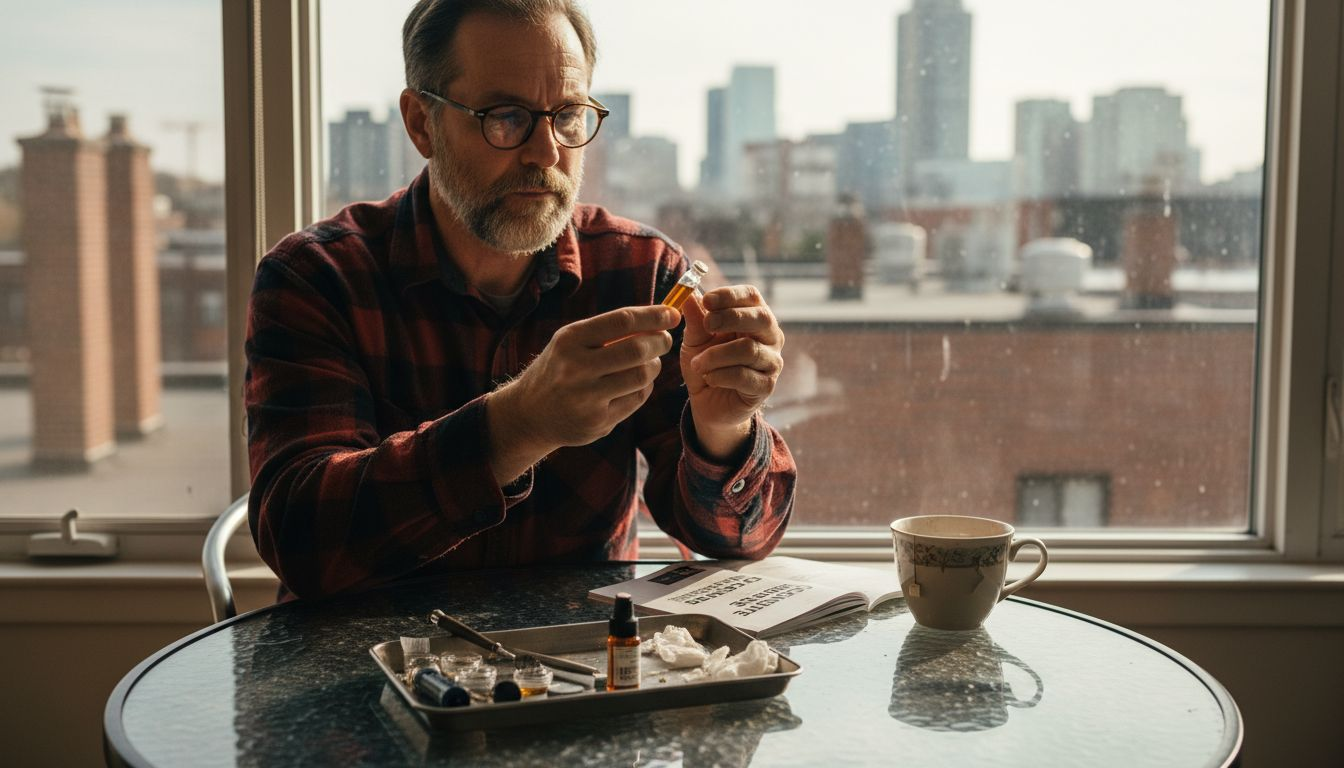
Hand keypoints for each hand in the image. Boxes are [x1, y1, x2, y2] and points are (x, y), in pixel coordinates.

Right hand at [489, 305, 678, 471]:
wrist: (529, 414)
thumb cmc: (560, 368)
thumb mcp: (571, 342)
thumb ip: (609, 330)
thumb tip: (660, 317)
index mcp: (569, 340)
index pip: (622, 321)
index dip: (654, 316)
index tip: (672, 314)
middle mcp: (576, 368)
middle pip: (637, 349)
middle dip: (660, 342)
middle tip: (665, 340)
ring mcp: (586, 398)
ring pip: (641, 376)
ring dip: (654, 366)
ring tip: (649, 362)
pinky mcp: (597, 422)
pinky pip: (636, 399)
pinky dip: (644, 387)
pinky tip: (637, 383)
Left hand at [680, 285, 784, 460]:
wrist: (707, 402)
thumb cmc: (706, 363)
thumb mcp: (695, 339)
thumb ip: (694, 318)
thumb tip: (688, 294)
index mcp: (754, 318)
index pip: (752, 296)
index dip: (730, 295)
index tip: (706, 300)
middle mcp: (770, 337)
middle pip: (761, 318)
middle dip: (731, 318)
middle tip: (706, 325)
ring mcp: (771, 362)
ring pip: (749, 349)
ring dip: (717, 355)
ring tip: (697, 363)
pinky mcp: (766, 386)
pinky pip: (745, 376)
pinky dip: (721, 375)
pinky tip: (709, 378)